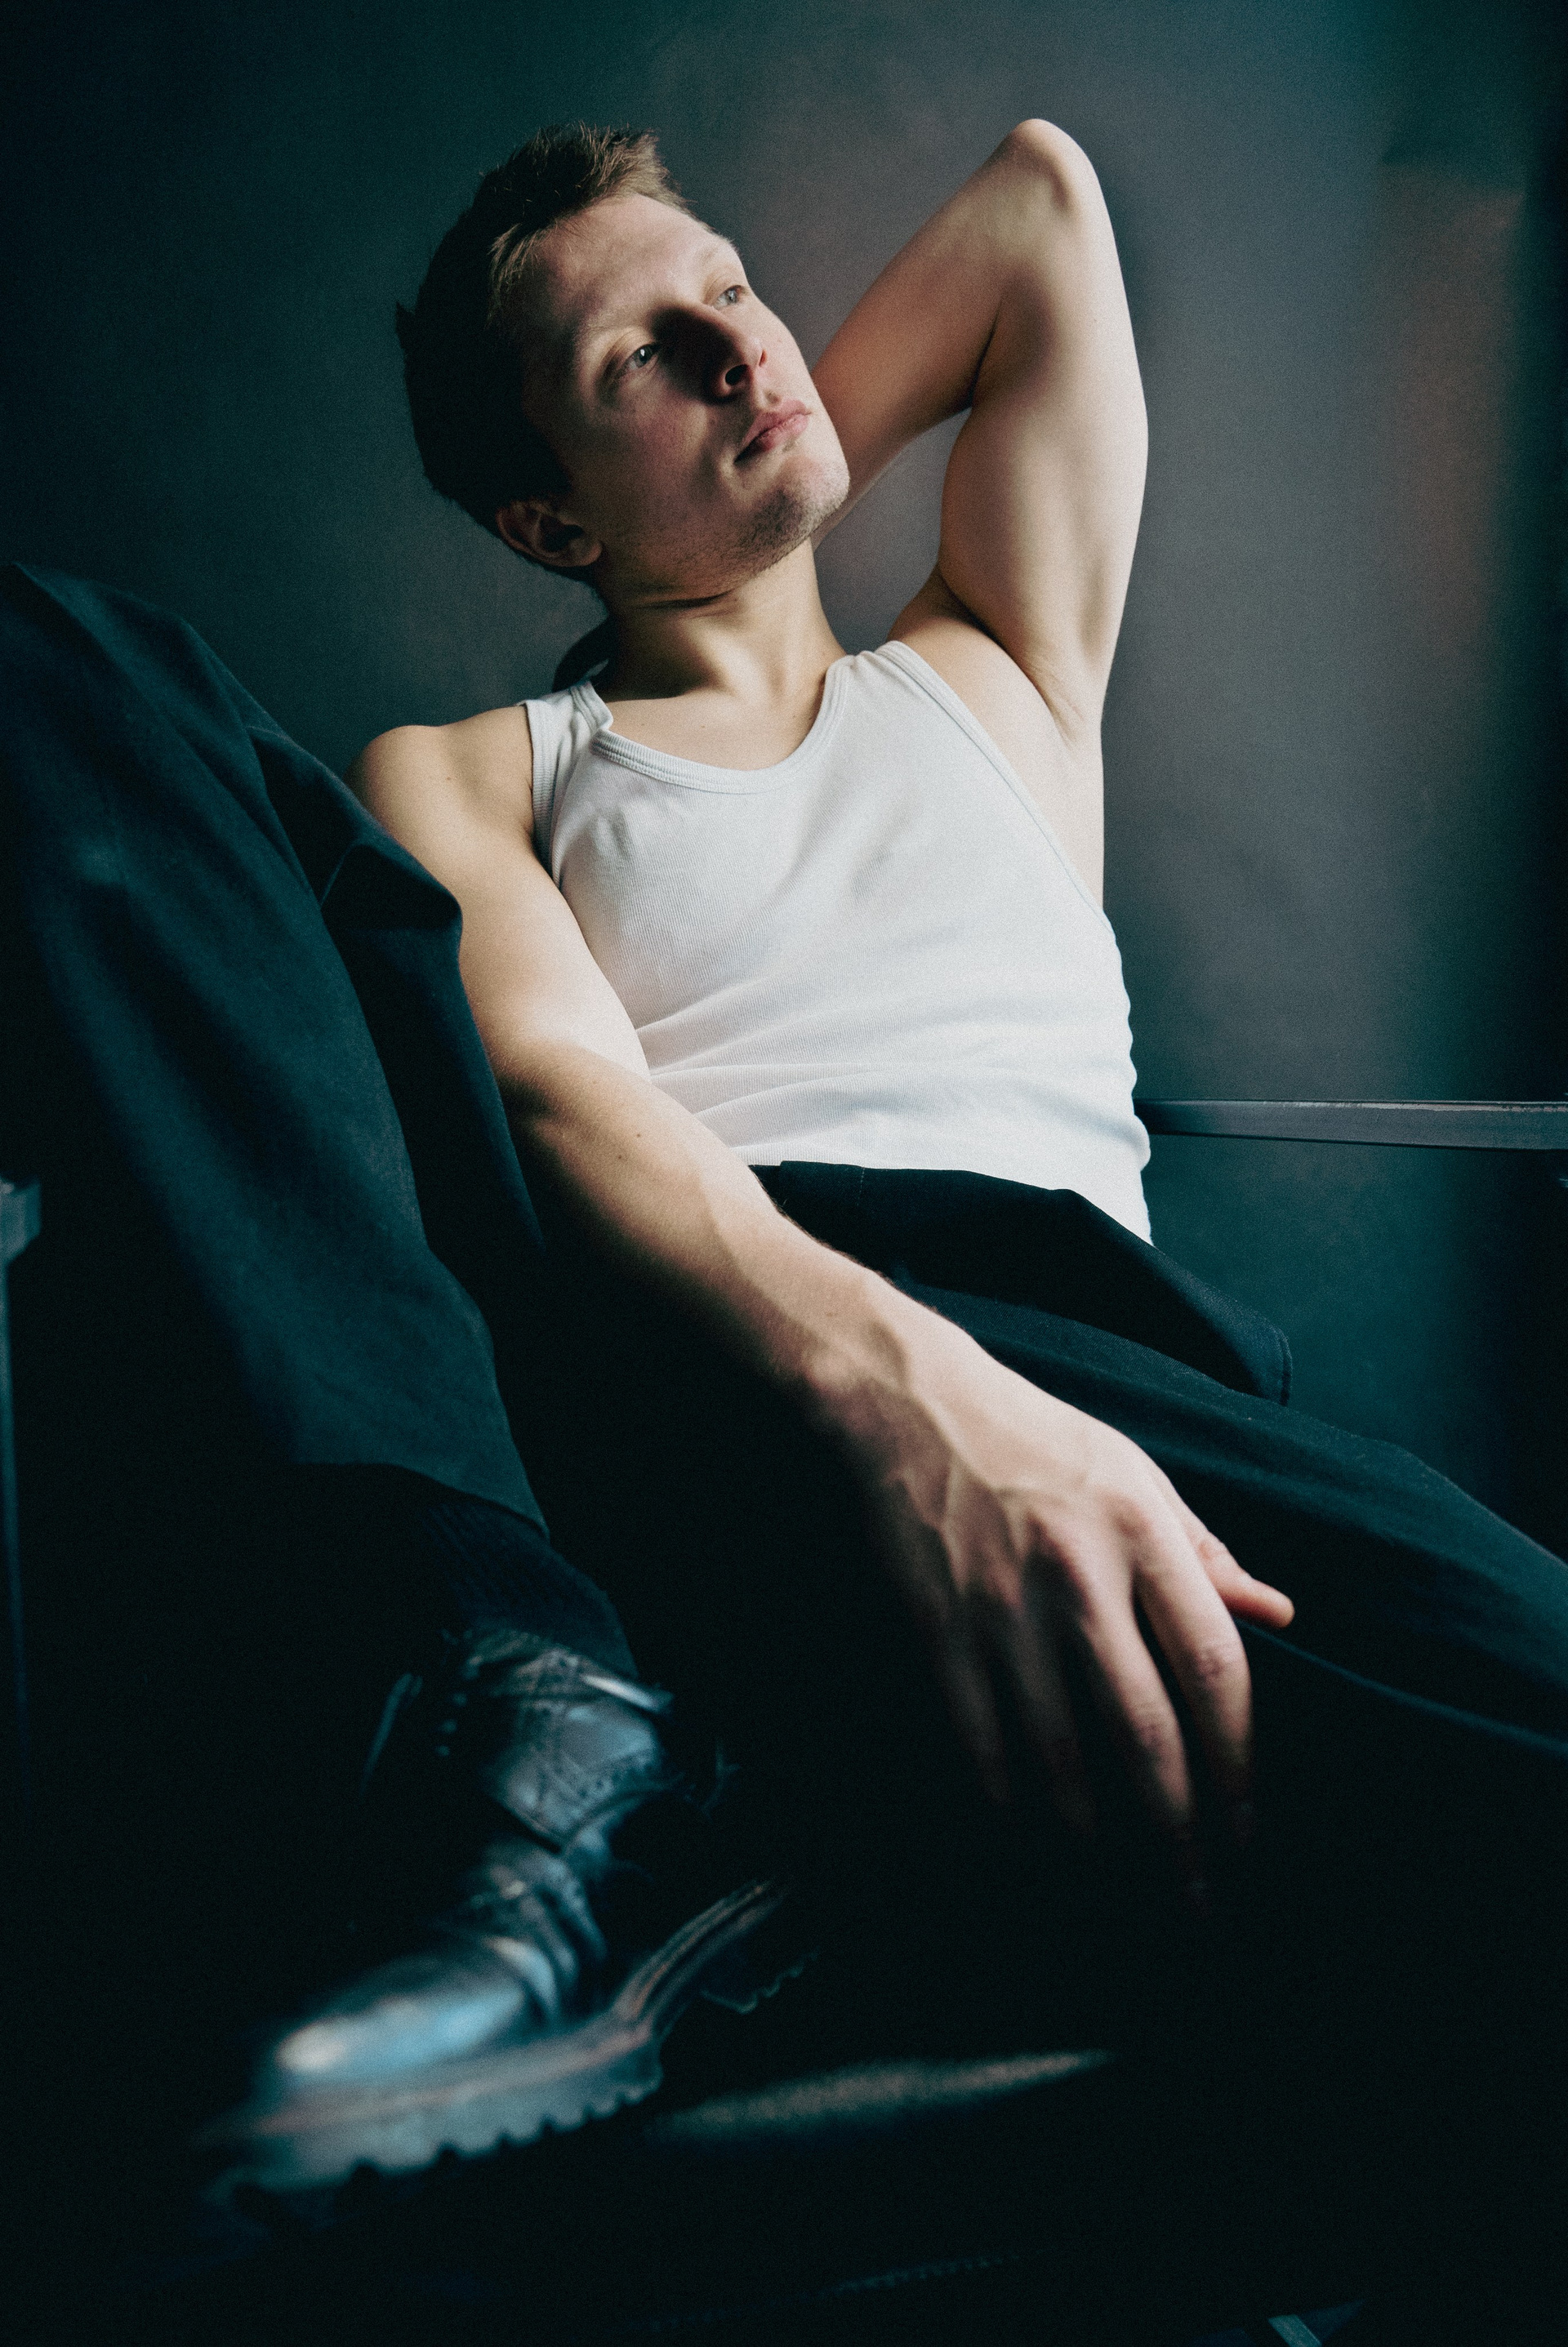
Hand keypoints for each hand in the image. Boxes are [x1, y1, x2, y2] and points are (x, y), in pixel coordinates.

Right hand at [826, 1304, 1294, 1893]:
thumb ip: (1204, 1552)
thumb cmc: (1036, 1440)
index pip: (1214, 1671)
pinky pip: (979, 1745)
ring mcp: (1002, 1609)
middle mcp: (1079, 1577)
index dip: (1240, 1766)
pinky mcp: (937, 1631)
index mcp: (1142, 1534)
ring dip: (1097, 1846)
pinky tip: (1032, 1851)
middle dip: (1180, 1836)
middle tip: (1201, 1908)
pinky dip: (1008, 1809)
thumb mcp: (1135, 1473)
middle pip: (1146, 1734)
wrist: (907, 1404)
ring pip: (1060, 1757)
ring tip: (1124, 1904)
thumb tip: (1279, 1615)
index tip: (1251, 1833)